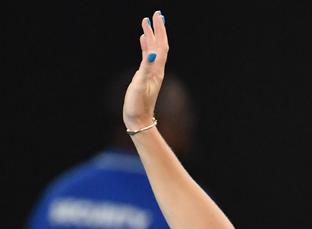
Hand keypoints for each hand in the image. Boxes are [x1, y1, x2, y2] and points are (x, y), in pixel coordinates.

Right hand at [123, 10, 168, 129]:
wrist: (138, 119)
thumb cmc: (138, 103)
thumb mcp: (140, 84)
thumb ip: (146, 68)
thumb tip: (153, 53)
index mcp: (157, 69)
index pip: (161, 46)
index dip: (160, 30)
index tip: (158, 15)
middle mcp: (157, 69)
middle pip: (160, 45)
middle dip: (159, 29)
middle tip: (156, 13)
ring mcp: (151, 72)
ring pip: (153, 50)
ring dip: (151, 35)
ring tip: (147, 22)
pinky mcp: (145, 76)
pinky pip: (147, 57)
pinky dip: (145, 46)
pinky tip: (142, 40)